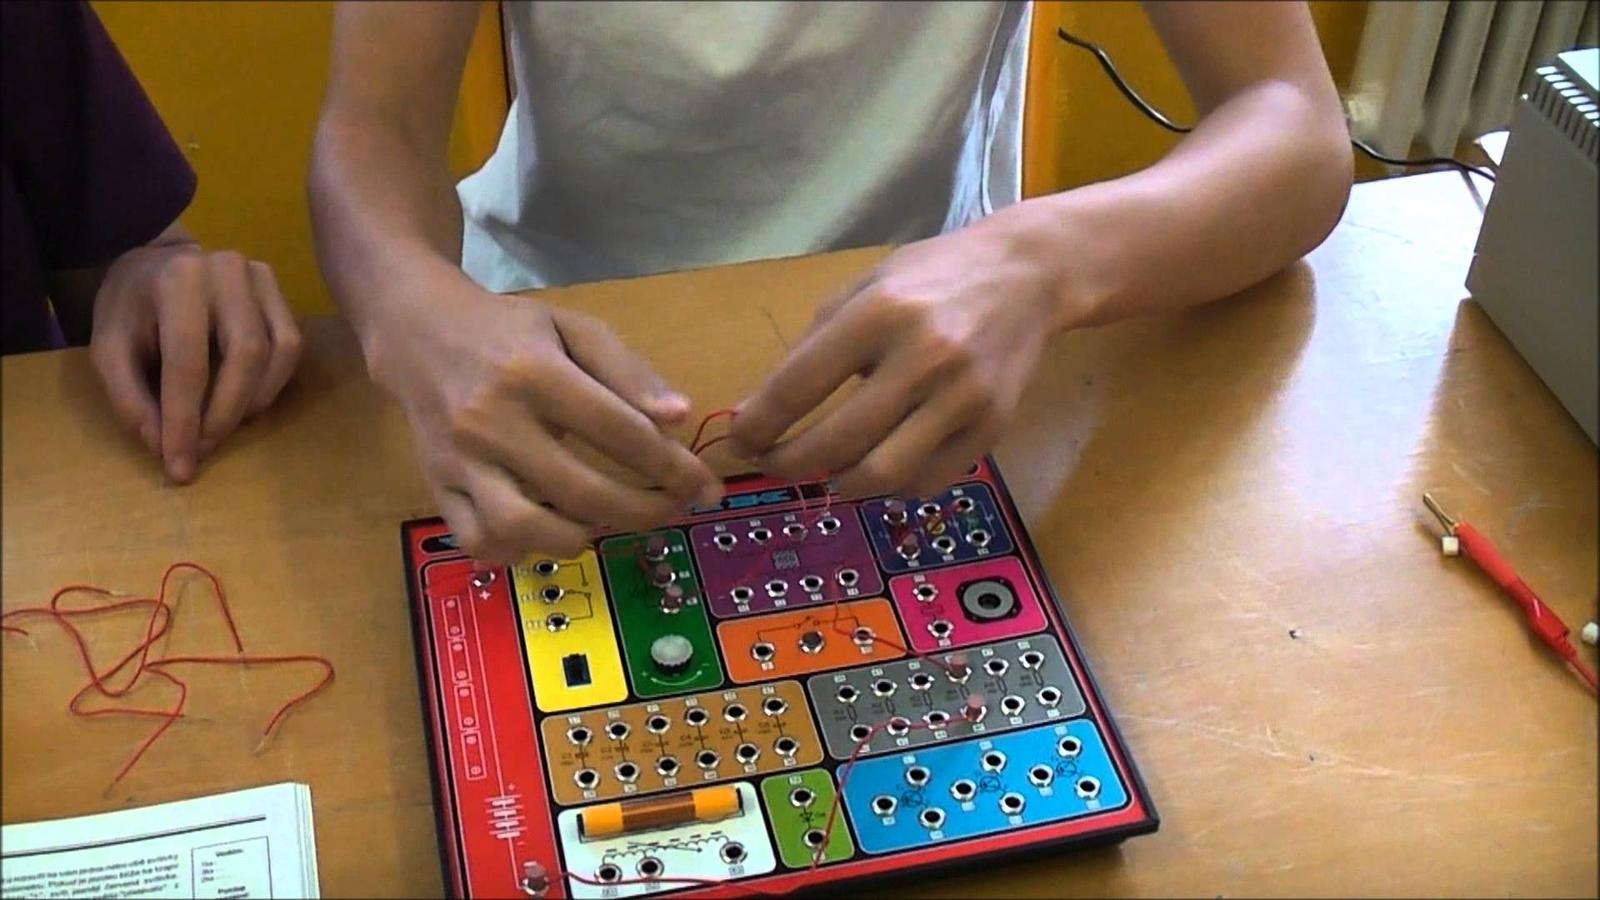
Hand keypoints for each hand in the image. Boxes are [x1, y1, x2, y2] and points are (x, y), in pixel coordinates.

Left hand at [90, 243, 301, 483]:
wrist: (157, 263)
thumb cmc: (130, 307)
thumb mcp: (108, 349)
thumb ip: (128, 397)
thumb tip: (162, 446)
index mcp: (177, 279)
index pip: (188, 361)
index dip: (184, 420)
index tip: (179, 465)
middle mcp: (228, 270)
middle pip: (245, 356)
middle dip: (225, 414)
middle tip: (203, 450)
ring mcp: (262, 278)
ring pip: (278, 353)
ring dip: (252, 403)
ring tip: (221, 427)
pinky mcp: (281, 293)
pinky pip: (291, 347)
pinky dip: (271, 385)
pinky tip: (245, 400)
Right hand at [364, 267, 721, 562]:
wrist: (420, 330)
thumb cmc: (510, 330)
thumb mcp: (574, 329)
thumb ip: (628, 372)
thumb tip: (680, 417)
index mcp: (535, 373)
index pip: (619, 432)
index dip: (671, 466)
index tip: (705, 486)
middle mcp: (493, 420)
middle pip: (581, 489)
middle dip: (642, 511)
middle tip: (672, 510)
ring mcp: (460, 458)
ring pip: (522, 527)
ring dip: (578, 537)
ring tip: (606, 523)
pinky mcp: (437, 484)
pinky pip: (477, 539)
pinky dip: (517, 552)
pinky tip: (548, 534)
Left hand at [729, 217, 1067, 497]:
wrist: (1028, 276)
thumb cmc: (932, 278)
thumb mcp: (864, 289)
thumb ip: (811, 349)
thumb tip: (757, 412)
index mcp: (881, 313)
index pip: (800, 386)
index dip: (759, 424)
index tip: (740, 440)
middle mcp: (925, 357)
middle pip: (837, 442)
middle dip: (789, 464)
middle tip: (772, 465)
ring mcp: (964, 398)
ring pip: (882, 475)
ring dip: (839, 485)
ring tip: (825, 474)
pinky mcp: (992, 428)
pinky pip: (927, 481)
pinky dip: (891, 488)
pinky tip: (877, 469)